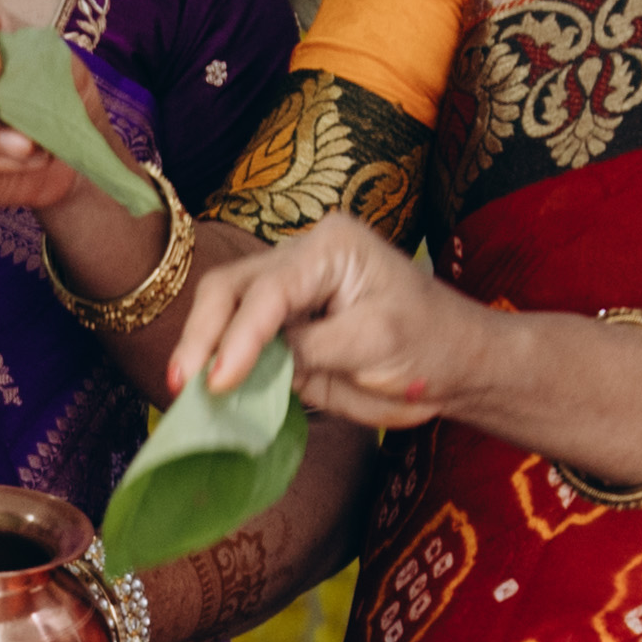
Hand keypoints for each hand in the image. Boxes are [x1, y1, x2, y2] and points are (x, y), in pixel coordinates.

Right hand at [165, 212, 501, 429]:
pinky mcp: (285, 325)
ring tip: (185, 392)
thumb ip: (309, 351)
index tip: (217, 381)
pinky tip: (206, 393)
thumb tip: (246, 369)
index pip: (270, 290)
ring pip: (224, 307)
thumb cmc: (431, 345)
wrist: (458, 365)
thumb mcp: (373, 345)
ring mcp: (289, 289)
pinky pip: (241, 338)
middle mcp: (302, 258)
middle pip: (231, 288)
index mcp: (332, 247)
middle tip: (183, 384)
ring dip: (202, 349)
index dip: (238, 338)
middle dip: (202, 335)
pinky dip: (221, 364)